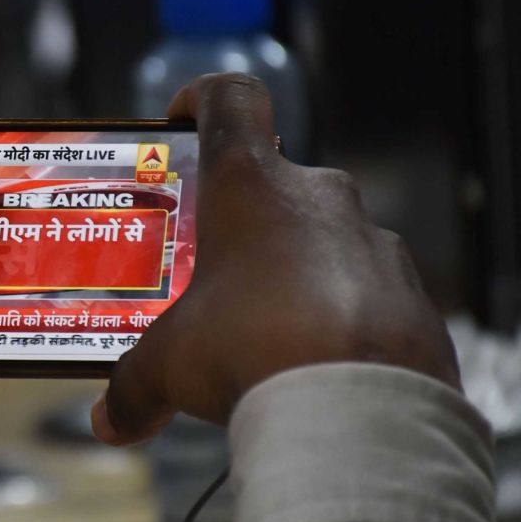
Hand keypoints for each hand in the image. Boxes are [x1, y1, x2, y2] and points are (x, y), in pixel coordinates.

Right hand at [92, 73, 460, 444]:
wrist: (358, 413)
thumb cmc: (248, 353)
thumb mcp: (167, 367)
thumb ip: (133, 386)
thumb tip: (108, 423)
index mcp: (250, 185)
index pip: (230, 98)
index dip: (202, 97)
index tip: (181, 121)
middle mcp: (318, 196)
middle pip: (275, 184)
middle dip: (242, 224)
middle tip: (212, 273)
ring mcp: (375, 242)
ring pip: (325, 240)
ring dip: (294, 272)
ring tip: (265, 332)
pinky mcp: (413, 294)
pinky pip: (367, 291)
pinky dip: (340, 316)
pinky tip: (315, 365)